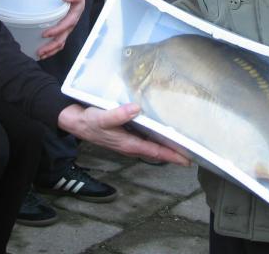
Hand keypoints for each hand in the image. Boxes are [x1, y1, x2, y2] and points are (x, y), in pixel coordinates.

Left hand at [36, 0, 84, 58]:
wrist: (75, 3)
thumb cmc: (75, 0)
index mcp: (73, 18)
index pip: (65, 26)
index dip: (56, 31)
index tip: (44, 34)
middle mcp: (69, 27)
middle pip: (61, 40)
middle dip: (50, 47)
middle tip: (39, 51)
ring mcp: (65, 32)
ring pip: (59, 45)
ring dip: (49, 51)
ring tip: (39, 55)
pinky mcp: (61, 34)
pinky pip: (57, 45)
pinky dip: (50, 51)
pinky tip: (42, 54)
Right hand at [57, 102, 190, 165]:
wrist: (75, 121)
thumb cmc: (89, 121)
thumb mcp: (102, 117)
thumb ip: (119, 115)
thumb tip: (136, 109)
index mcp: (129, 144)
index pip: (156, 152)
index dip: (172, 156)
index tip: (188, 160)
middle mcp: (131, 145)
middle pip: (157, 152)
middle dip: (174, 153)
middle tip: (193, 152)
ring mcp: (129, 141)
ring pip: (152, 146)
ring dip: (166, 146)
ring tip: (183, 143)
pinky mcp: (126, 134)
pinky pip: (146, 139)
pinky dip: (157, 138)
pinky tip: (162, 131)